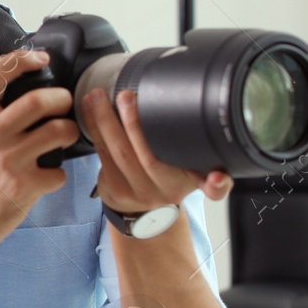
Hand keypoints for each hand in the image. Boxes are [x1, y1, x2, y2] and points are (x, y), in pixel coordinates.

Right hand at [0, 48, 82, 248]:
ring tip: (65, 137)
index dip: (24, 59)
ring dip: (70, 132)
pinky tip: (49, 177)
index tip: (43, 60)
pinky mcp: (24, 186)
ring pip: (58, 131)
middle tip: (65, 104)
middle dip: (62, 98)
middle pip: (39, 100)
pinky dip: (59, 174)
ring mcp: (8, 161)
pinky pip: (59, 171)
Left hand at [81, 88, 233, 212]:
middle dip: (134, 124)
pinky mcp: (114, 190)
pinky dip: (94, 128)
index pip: (213, 187)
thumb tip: (203, 109)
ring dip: (105, 121)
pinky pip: (102, 155)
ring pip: (120, 154)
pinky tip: (90, 109)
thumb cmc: (168, 176)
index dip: (217, 184)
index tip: (217, 177)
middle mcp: (168, 191)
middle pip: (151, 159)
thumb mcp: (193, 167)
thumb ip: (205, 150)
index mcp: (193, 181)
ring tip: (98, 96)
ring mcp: (139, 193)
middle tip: (125, 96)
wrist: (144, 211)